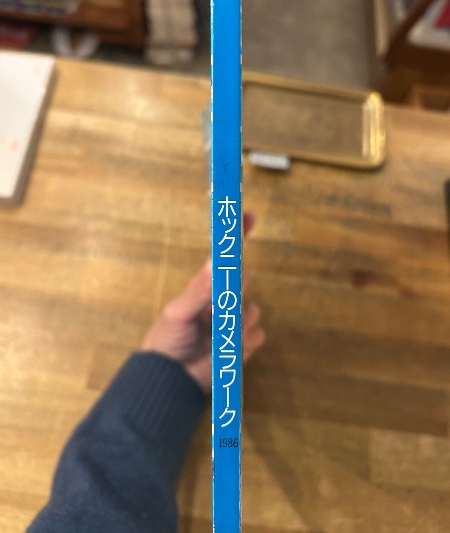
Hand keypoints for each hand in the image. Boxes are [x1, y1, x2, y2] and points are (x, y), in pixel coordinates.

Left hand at [141, 211, 264, 392]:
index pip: (223, 260)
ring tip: (216, 336)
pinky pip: (257, 335)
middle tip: (218, 308)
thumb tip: (217, 263)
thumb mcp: (178, 312)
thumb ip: (199, 290)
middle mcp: (221, 304)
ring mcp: (233, 325)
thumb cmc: (167, 342)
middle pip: (243, 283)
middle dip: (237, 292)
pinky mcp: (243, 347)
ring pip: (253, 311)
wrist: (170, 383)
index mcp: (203, 291)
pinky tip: (227, 351)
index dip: (236, 238)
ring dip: (239, 322)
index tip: (247, 216)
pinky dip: (246, 342)